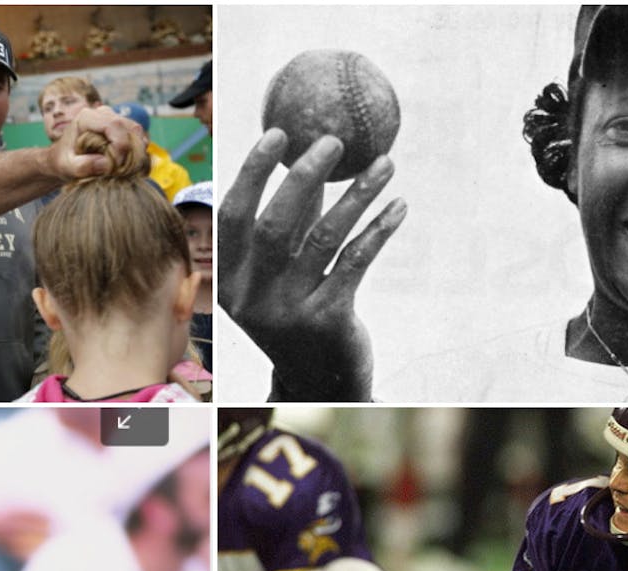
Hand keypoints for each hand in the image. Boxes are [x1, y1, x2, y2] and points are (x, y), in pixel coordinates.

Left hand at [52, 106, 149, 180]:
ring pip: (137, 132)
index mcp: (86, 117)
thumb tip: (105, 164)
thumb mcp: (68, 168)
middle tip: (121, 171)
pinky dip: (138, 153)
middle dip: (130, 151)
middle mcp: (103, 113)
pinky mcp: (122, 128)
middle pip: (129, 128)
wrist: (64, 159)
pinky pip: (139, 138)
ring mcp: (114, 119)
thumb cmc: (64, 162)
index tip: (115, 167)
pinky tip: (128, 166)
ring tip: (124, 170)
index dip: (120, 146)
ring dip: (136, 153)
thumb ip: (83, 166)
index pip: (114, 125)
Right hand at [219, 129, 405, 401]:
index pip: (232, 216)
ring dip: (358, 195)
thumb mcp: (282, 273)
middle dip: (305, 176)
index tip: (280, 134)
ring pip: (324, 238)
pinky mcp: (327, 320)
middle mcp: (252, 297)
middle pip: (275, 224)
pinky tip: (398, 205)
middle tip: (335, 141)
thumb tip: (309, 154)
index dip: (253, 172)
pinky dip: (379, 229)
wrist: (321, 379)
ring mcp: (288, 311)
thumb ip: (290, 223)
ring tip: (386, 163)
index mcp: (229, 280)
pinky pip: (355, 261)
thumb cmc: (300, 309)